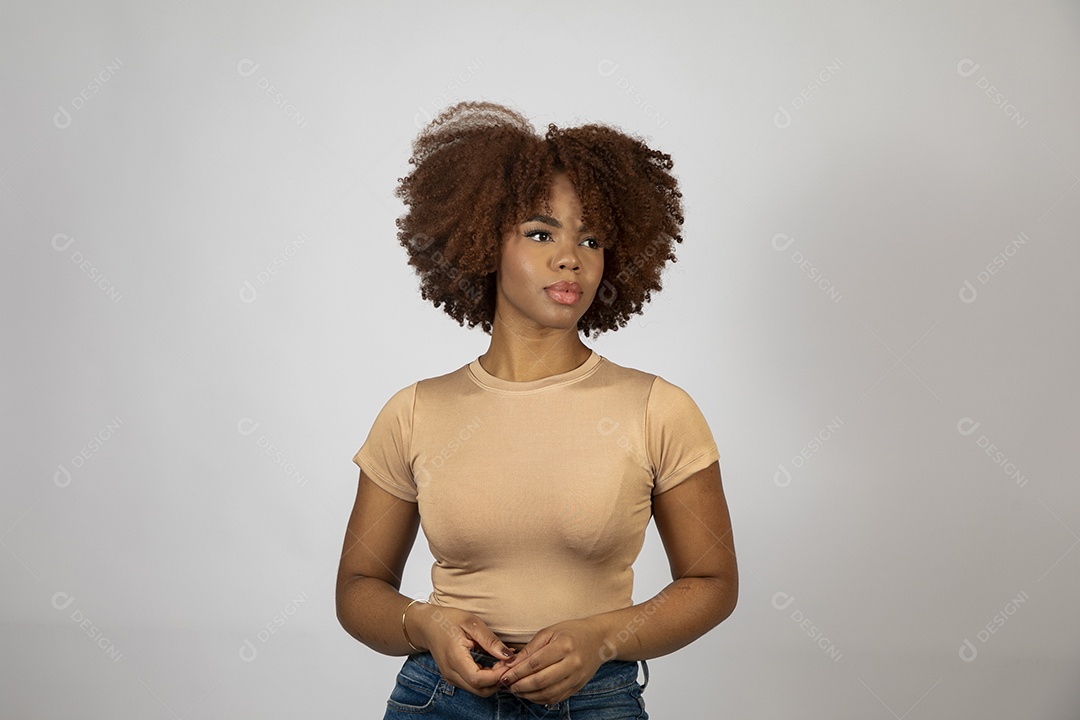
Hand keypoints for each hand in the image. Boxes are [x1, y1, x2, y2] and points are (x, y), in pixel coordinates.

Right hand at [411, 603, 516, 697]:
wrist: (427, 625)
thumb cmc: (449, 620)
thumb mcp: (472, 623)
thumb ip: (490, 641)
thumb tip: (508, 656)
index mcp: (454, 658)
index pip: (478, 680)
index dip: (498, 675)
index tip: (510, 661)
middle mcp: (451, 673)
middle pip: (480, 690)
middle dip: (499, 680)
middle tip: (508, 662)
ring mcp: (451, 678)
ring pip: (478, 691)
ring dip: (494, 681)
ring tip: (502, 662)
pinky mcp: (453, 678)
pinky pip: (473, 686)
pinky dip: (486, 680)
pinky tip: (493, 665)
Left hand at [490, 618, 607, 703]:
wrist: (599, 640)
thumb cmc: (571, 632)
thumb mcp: (549, 632)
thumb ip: (530, 649)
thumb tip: (510, 664)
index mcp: (564, 646)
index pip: (536, 663)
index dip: (517, 672)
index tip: (504, 675)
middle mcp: (573, 664)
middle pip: (541, 681)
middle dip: (520, 685)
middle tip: (507, 685)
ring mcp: (577, 678)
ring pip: (548, 693)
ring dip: (528, 694)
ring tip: (516, 690)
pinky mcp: (578, 687)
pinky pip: (556, 698)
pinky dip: (540, 699)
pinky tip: (530, 694)